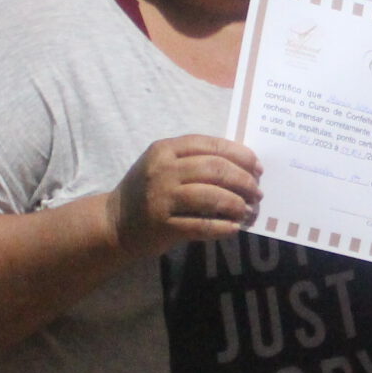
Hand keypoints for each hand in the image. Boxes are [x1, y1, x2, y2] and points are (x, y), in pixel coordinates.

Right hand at [106, 136, 261, 257]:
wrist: (114, 223)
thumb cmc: (147, 191)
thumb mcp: (163, 166)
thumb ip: (194, 160)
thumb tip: (242, 166)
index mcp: (165, 150)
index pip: (210, 145)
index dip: (239, 154)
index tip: (257, 167)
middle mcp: (163, 170)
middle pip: (215, 169)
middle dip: (243, 180)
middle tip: (257, 192)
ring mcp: (162, 198)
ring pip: (212, 196)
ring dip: (237, 204)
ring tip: (248, 211)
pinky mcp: (164, 225)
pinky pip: (203, 224)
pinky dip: (223, 227)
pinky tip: (234, 228)